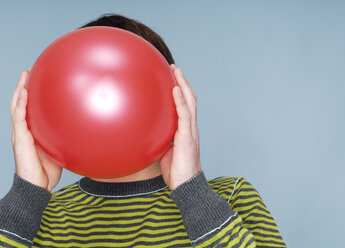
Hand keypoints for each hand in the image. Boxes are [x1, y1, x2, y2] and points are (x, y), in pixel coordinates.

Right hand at [10, 68, 62, 191]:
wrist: (38, 187)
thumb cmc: (49, 170)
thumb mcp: (60, 148)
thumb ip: (65, 137)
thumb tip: (83, 127)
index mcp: (32, 131)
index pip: (30, 109)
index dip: (31, 94)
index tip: (39, 79)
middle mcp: (24, 130)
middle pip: (21, 103)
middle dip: (24, 86)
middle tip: (29, 70)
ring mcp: (20, 134)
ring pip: (16, 107)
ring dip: (19, 89)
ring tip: (24, 75)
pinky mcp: (20, 139)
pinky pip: (19, 119)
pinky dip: (20, 105)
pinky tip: (24, 93)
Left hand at [159, 65, 201, 189]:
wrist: (186, 186)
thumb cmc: (176, 171)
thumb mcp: (164, 151)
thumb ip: (159, 138)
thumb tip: (144, 131)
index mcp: (186, 130)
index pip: (185, 106)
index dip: (181, 91)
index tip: (173, 78)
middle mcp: (191, 127)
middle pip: (190, 99)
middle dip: (183, 82)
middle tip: (174, 68)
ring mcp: (191, 131)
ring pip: (189, 102)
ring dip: (183, 85)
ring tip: (176, 71)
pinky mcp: (187, 136)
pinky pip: (184, 115)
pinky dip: (180, 100)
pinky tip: (175, 89)